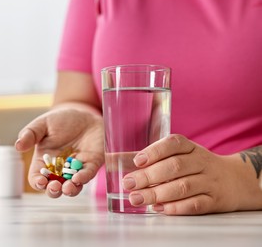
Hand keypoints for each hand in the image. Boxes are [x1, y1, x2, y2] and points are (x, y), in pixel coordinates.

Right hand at [15, 106, 103, 197]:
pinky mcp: (91, 164)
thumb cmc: (60, 120)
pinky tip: (79, 178)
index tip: (41, 181)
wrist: (83, 114)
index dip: (38, 182)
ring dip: (70, 190)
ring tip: (68, 187)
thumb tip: (18, 146)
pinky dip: (84, 178)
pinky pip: (88, 174)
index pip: (38, 178)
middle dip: (54, 191)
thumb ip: (30, 134)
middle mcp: (60, 170)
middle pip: (55, 188)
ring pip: (73, 186)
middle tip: (54, 187)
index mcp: (44, 162)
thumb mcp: (42, 124)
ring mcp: (76, 169)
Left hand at [122, 134, 261, 214]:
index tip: (137, 161)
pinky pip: (195, 204)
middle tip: (129, 184)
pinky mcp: (214, 201)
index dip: (155, 151)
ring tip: (137, 198)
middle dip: (149, 176)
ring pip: (183, 186)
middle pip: (175, 167)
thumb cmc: (196, 166)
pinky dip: (176, 207)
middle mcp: (201, 162)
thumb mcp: (178, 155)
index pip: (174, 144)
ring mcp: (209, 181)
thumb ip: (150, 159)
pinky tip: (159, 208)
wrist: (235, 180)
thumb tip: (115, 161)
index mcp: (190, 147)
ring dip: (158, 193)